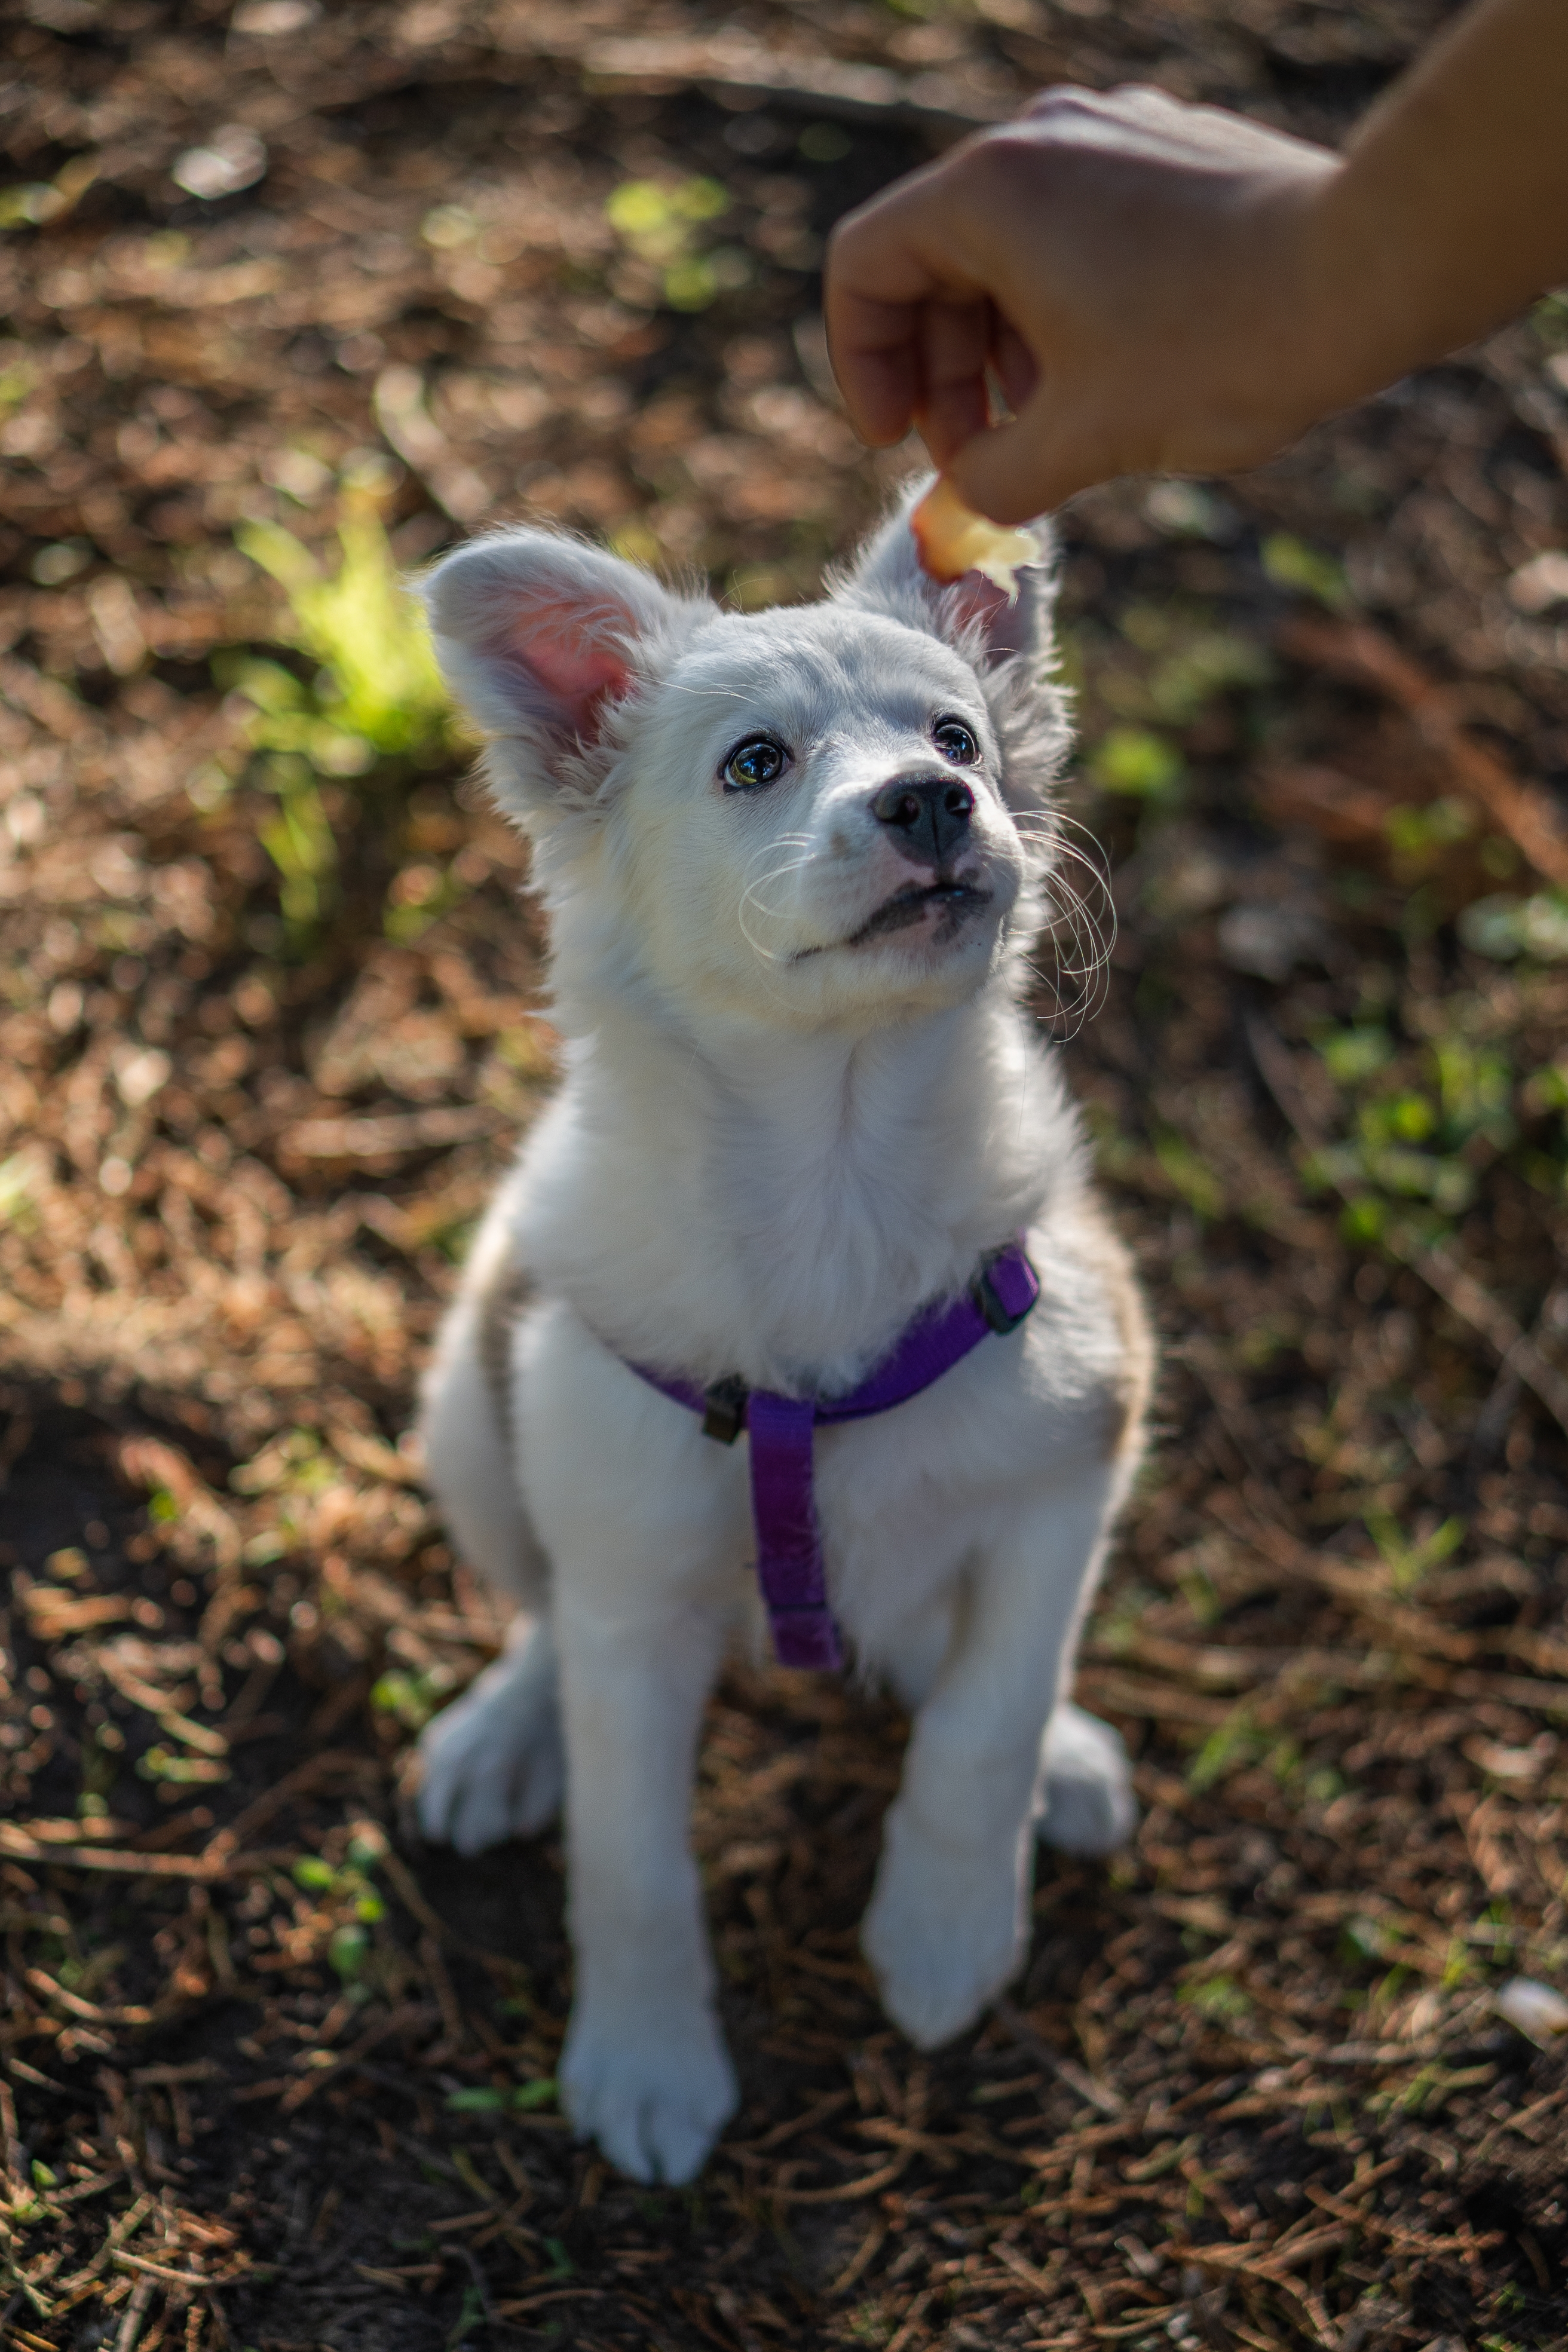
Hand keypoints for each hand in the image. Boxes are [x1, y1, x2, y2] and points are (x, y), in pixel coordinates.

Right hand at [825, 84, 1343, 520]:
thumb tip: (961, 502)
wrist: (1371, 271)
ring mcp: (1109, 136)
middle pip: (934, 260)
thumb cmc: (1218, 351)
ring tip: (1039, 431)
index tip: (897, 442)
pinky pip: (1074, 231)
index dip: (862, 367)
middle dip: (940, 374)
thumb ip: (990, 481)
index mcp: (989, 192)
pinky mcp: (1167, 155)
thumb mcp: (1081, 443)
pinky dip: (1059, 311)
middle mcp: (1040, 140)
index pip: (866, 267)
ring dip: (998, 351)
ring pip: (1006, 250)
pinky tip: (1102, 380)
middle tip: (971, 460)